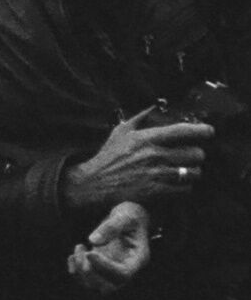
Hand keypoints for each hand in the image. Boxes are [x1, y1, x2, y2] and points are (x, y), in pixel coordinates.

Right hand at [68, 115, 214, 212]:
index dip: (202, 130)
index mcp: (147, 138)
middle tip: (192, 157)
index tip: (209, 132)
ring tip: (186, 172)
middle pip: (195, 154)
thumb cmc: (107, 158)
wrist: (92, 185)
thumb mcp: (119, 133)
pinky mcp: (155, 192)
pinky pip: (184, 190)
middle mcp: (154, 155)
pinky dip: (184, 188)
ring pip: (193, 173)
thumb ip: (138, 119)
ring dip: (192, 173)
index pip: (184, 131)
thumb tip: (153, 107)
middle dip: (196, 156)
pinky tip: (177, 185)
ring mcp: (156, 174)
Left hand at [70, 201, 154, 293]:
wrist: (128, 218)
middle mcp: (126, 269)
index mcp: (138, 258)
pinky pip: (85, 280)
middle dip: (90, 273)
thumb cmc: (130, 215)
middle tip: (85, 252)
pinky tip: (74, 254)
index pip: (122, 274)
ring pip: (94, 286)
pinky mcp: (100, 269)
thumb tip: (93, 240)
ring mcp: (113, 271)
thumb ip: (111, 227)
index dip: (104, 268)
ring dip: (80, 271)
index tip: (90, 252)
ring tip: (79, 247)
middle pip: (108, 287)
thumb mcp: (125, 215)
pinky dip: (75, 270)